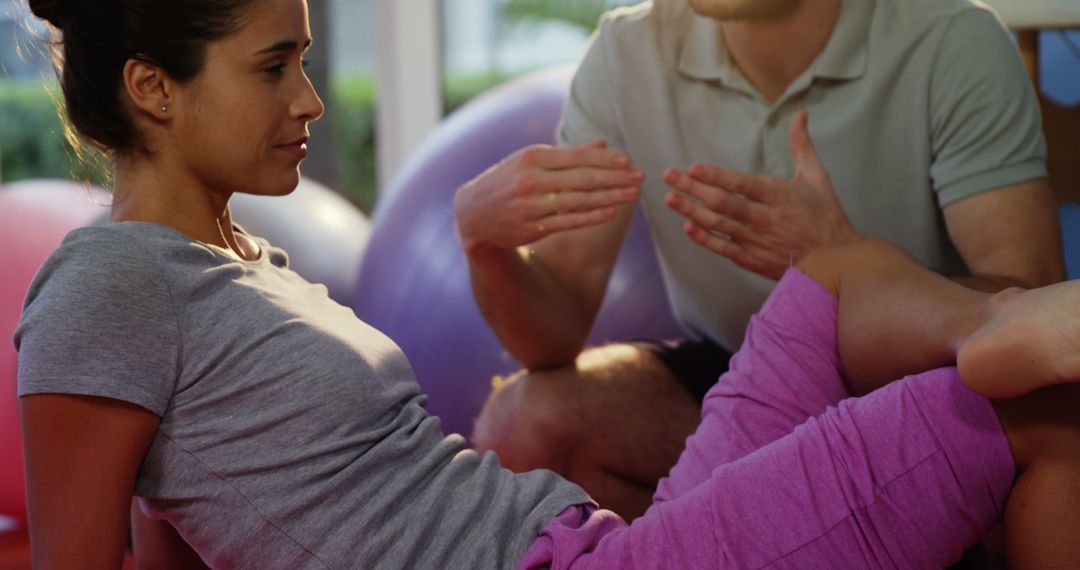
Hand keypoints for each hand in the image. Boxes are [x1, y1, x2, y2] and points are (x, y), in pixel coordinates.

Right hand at [454, 141, 641, 252]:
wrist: (473, 214)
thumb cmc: (507, 180)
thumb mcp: (530, 161)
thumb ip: (566, 155)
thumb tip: (602, 145)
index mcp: (531, 158)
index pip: (576, 156)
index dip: (605, 159)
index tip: (628, 161)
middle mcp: (531, 181)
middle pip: (582, 178)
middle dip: (615, 177)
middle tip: (639, 177)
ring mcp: (531, 206)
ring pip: (579, 201)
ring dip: (610, 197)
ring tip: (632, 194)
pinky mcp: (533, 228)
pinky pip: (569, 221)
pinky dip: (591, 217)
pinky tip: (610, 211)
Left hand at [663, 110, 857, 279]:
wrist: (834, 262)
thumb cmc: (825, 217)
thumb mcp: (817, 177)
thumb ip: (802, 146)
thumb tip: (800, 114)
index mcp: (779, 195)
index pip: (741, 184)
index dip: (716, 176)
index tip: (693, 168)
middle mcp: (765, 218)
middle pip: (723, 202)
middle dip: (693, 188)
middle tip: (669, 175)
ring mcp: (756, 240)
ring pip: (719, 224)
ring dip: (691, 211)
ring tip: (670, 198)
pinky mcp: (752, 259)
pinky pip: (723, 248)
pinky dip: (705, 239)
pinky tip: (688, 227)